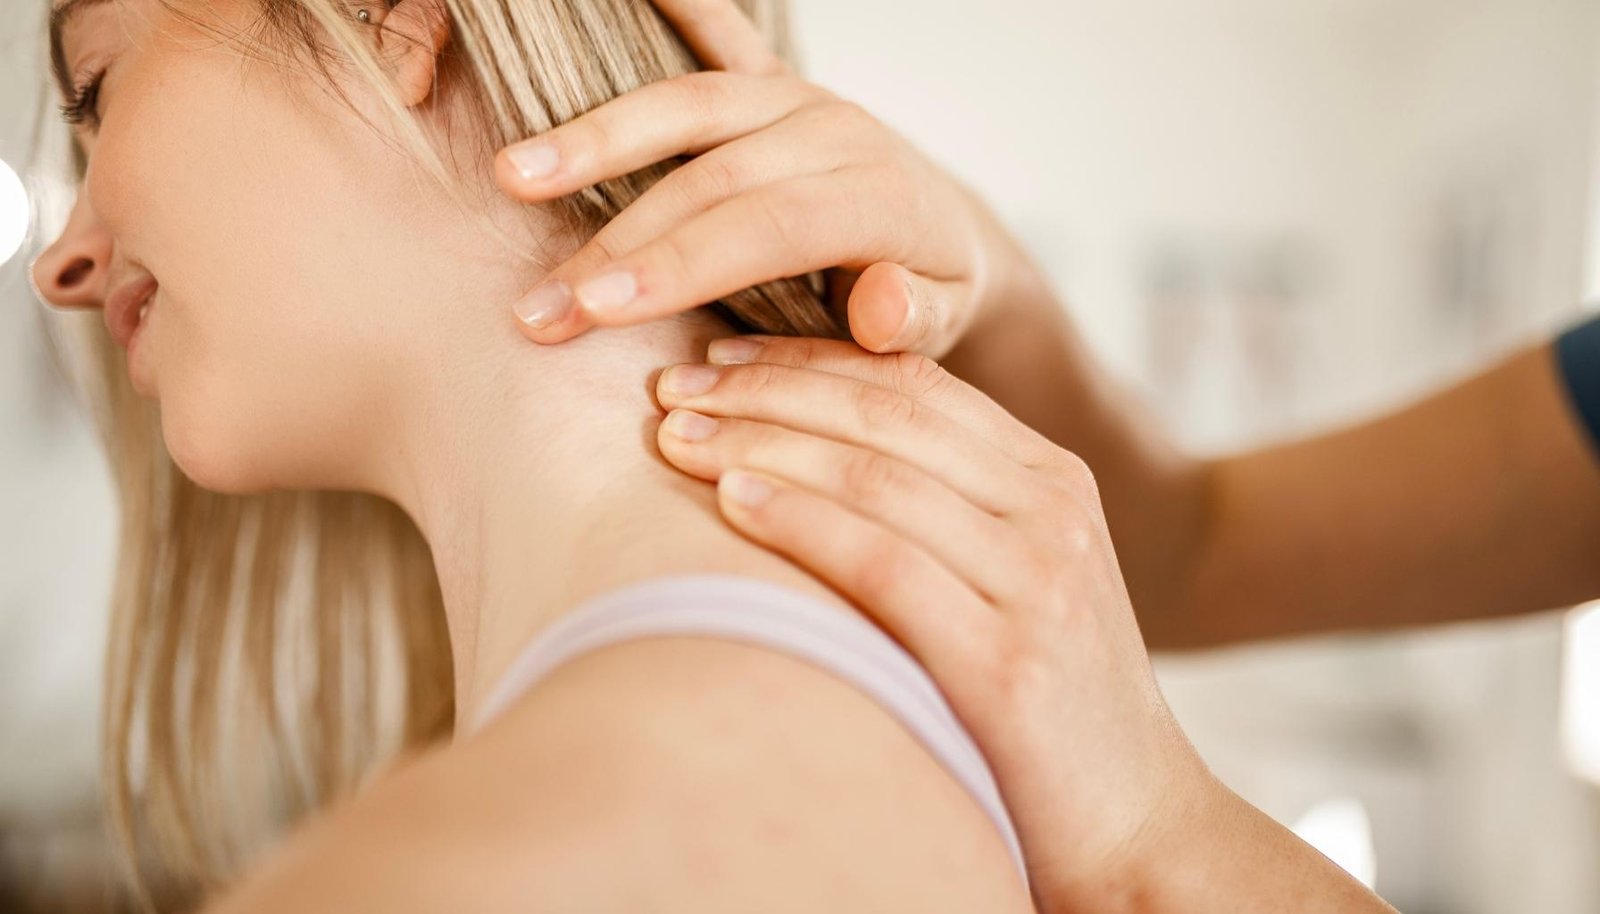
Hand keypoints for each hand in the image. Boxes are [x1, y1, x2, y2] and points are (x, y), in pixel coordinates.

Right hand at [493, 0, 1026, 357]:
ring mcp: (797, 99)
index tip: (596, 308)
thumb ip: (912, 322)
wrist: (950, 232)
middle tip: (534, 307)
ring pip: (687, 107)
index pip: (767, 227)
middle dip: (614, 244)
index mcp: (879, 198)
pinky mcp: (771, 82)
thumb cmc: (931, 293)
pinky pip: (716, 34)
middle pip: (709, 179)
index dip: (677, 264)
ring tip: (511, 178)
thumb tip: (878, 305)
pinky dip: (674, 6)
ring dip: (594, 140)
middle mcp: (834, 132)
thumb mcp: (944, 322)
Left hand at [648, 335, 1219, 909]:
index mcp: (1052, 479)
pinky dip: (800, 523)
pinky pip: (883, 564)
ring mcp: (1038, 582)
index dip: (807, 359)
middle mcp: (1051, 512)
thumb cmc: (1049, 704)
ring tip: (675, 437)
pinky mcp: (1009, 662)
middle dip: (767, 390)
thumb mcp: (1017, 579)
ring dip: (762, 446)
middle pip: (886, 418)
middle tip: (672, 385)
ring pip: (877, 478)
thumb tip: (812, 457)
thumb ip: (948, 511)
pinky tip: (733, 502)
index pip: (914, 385)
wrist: (1137, 826)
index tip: (717, 355)